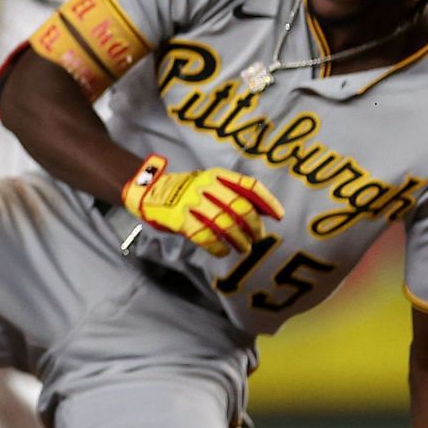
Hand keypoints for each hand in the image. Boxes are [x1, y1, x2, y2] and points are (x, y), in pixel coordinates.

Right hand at [120, 155, 282, 258]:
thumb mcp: (207, 183)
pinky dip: (218, 247)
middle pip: (240, 207)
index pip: (249, 185)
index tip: (279, 216)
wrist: (148, 191)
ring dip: (239, 240)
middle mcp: (206, 185)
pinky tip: (223, 252)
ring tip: (243, 248)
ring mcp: (192, 202)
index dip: (267, 201)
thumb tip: (262, 213)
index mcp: (216, 175)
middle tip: (259, 238)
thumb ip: (230, 193)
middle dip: (254, 226)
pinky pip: (205, 236)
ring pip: (225, 223)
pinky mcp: (180, 219)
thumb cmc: (184, 191)